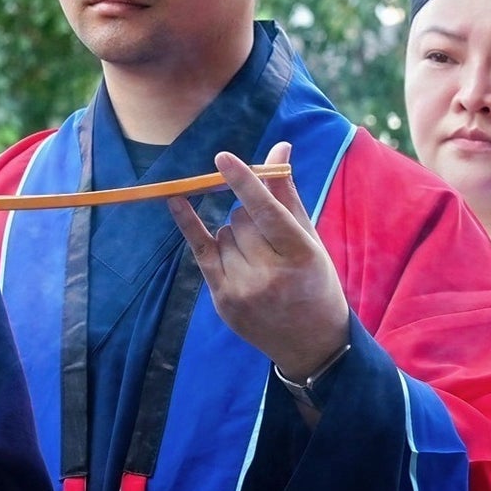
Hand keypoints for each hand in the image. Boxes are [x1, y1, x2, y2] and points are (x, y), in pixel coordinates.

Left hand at [170, 143, 352, 385]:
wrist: (311, 343)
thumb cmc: (315, 282)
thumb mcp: (310, 240)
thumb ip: (288, 194)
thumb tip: (279, 146)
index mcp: (300, 255)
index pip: (267, 212)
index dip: (245, 182)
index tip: (223, 158)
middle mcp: (270, 274)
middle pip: (241, 219)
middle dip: (249, 216)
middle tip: (268, 237)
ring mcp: (242, 289)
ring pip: (223, 233)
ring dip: (234, 234)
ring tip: (258, 258)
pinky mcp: (222, 299)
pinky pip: (200, 251)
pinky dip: (190, 225)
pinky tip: (175, 201)